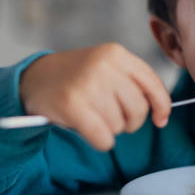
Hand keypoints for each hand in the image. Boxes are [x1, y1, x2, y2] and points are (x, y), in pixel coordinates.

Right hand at [20, 43, 170, 150]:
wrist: (33, 79)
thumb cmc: (77, 78)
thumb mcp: (106, 68)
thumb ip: (132, 83)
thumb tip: (161, 113)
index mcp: (116, 54)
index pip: (152, 83)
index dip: (161, 105)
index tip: (160, 119)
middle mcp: (104, 66)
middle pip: (138, 109)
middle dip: (130, 121)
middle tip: (112, 117)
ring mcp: (88, 84)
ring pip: (120, 126)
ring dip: (109, 129)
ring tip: (91, 115)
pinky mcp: (73, 105)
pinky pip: (104, 138)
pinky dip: (99, 141)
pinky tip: (87, 130)